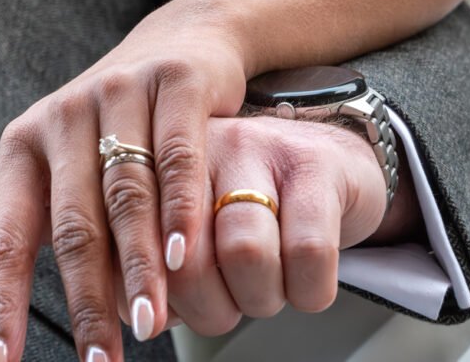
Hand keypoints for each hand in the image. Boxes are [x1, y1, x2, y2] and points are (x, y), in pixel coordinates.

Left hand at [0, 0, 247, 361]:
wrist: (179, 41)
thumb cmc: (113, 116)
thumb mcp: (57, 153)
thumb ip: (15, 196)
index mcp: (24, 143)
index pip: (3, 233)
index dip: (1, 300)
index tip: (1, 360)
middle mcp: (64, 115)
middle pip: (71, 223)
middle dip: (86, 301)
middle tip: (100, 360)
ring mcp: (118, 93)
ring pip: (124, 194)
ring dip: (137, 267)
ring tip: (151, 323)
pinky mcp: (173, 81)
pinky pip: (176, 155)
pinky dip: (180, 208)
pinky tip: (182, 252)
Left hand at [157, 113, 388, 335]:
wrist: (335, 161)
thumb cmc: (254, 207)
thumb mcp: (195, 227)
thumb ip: (155, 263)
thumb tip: (140, 314)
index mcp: (162, 160)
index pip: (135, 232)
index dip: (141, 285)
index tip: (147, 325)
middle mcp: (203, 144)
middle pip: (186, 255)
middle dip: (209, 307)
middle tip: (228, 304)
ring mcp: (260, 147)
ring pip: (245, 252)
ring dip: (260, 298)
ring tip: (268, 285)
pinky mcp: (315, 164)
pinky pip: (308, 251)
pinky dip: (309, 289)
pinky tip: (307, 277)